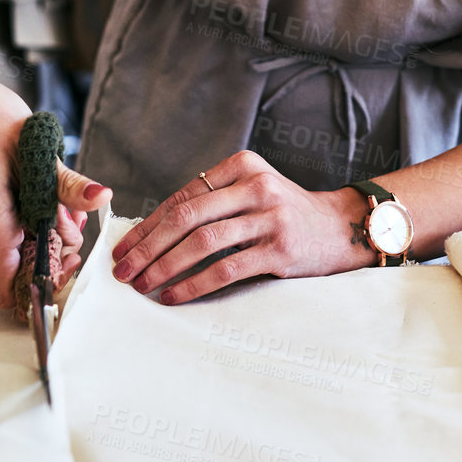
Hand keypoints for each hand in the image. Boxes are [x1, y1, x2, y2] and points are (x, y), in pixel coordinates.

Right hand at [0, 26, 108, 306]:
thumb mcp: (33, 147)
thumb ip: (65, 183)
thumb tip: (99, 197)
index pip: (10, 285)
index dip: (44, 286)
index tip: (69, 268)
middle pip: (17, 265)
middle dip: (51, 251)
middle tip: (76, 223)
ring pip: (8, 245)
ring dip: (37, 233)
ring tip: (60, 203)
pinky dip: (21, 218)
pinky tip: (38, 193)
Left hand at [109, 150, 378, 303]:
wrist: (340, 227)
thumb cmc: (284, 213)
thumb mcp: (251, 192)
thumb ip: (212, 202)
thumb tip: (149, 233)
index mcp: (241, 165)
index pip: (182, 197)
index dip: (147, 225)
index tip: (122, 248)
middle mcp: (255, 185)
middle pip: (187, 217)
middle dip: (147, 246)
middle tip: (122, 270)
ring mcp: (270, 216)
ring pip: (202, 242)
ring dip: (164, 266)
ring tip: (142, 284)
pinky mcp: (280, 248)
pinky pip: (226, 269)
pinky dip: (193, 284)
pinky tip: (173, 295)